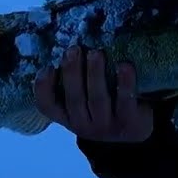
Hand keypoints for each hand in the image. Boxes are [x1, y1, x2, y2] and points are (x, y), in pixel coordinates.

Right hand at [33, 46, 153, 142]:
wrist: (135, 129)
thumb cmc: (104, 106)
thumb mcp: (84, 101)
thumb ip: (75, 81)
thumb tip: (70, 49)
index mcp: (67, 117)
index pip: (47, 106)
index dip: (43, 89)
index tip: (47, 67)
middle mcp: (83, 125)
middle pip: (74, 99)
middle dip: (72, 72)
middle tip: (73, 50)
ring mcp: (106, 127)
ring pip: (98, 99)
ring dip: (95, 74)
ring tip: (96, 53)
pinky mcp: (128, 123)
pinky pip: (125, 101)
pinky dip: (124, 83)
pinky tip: (124, 65)